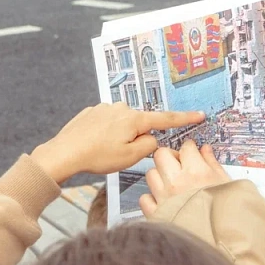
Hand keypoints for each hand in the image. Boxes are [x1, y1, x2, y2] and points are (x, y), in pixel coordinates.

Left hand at [30, 104, 204, 183]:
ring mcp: (105, 107)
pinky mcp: (92, 111)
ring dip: (119, 136)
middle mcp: (121, 107)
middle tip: (119, 154)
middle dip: (135, 138)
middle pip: (139, 124)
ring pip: (122, 124)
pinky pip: (107, 123)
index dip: (184, 118)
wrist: (65, 152)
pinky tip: (94, 144)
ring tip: (103, 150)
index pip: (165, 119)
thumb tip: (152, 137)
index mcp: (134, 118)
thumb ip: (148, 145)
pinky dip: (105, 134)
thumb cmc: (97, 156)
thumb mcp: (130, 157)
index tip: (199, 114)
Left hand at [140, 141, 230, 216]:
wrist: (222, 244)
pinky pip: (145, 198)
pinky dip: (151, 198)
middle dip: (170, 157)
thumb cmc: (228, 215)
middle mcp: (177, 182)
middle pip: (161, 155)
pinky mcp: (156, 214)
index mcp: (197, 172)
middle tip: (178, 165)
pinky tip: (163, 201)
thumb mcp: (226, 185)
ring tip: (171, 184)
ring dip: (159, 176)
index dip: (189, 149)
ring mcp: (164, 198)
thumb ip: (213, 164)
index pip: (186, 147)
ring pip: (150, 174)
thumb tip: (205, 150)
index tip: (191, 153)